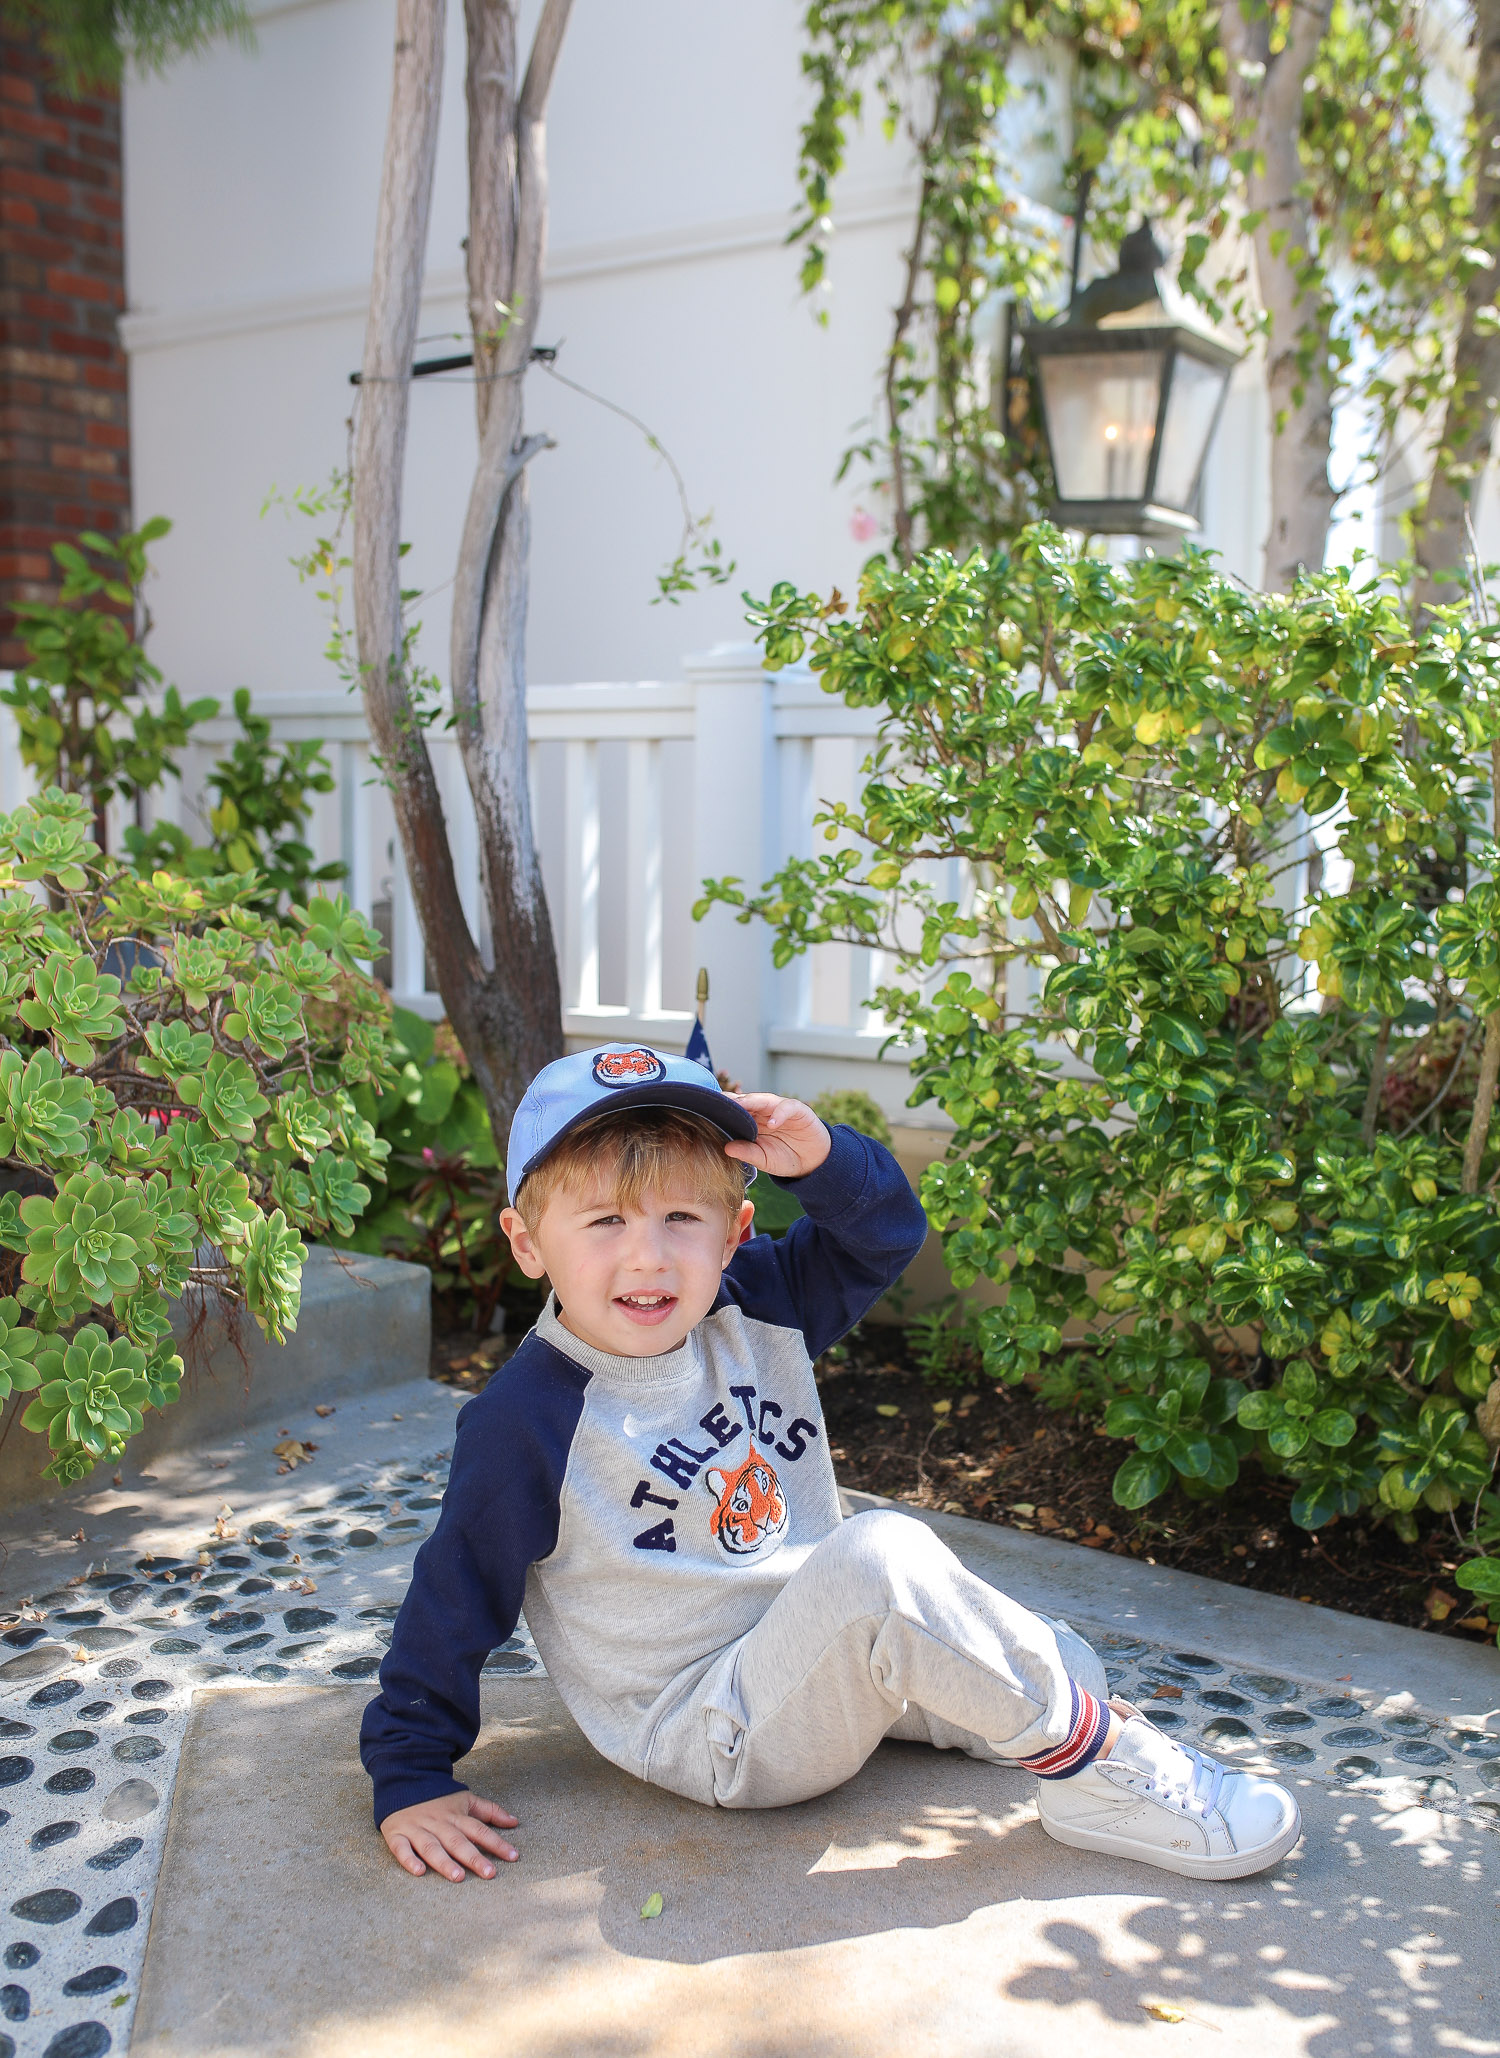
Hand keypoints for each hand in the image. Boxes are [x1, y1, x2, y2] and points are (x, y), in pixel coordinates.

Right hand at [379, 1790, 518, 1880]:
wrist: (403, 1780)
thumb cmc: (438, 1797)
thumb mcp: (465, 1799)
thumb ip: (490, 1811)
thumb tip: (514, 1822)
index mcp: (456, 1816)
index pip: (480, 1830)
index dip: (497, 1843)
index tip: (514, 1857)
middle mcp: (438, 1823)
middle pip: (458, 1841)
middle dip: (474, 1857)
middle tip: (489, 1873)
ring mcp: (417, 1829)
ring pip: (432, 1847)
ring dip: (444, 1862)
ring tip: (458, 1876)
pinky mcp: (397, 1835)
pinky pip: (402, 1848)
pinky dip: (409, 1859)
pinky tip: (419, 1871)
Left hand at [723, 1093, 830, 1180]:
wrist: (812, 1162)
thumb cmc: (784, 1157)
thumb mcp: (764, 1159)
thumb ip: (748, 1153)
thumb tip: (726, 1148)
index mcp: (752, 1121)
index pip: (735, 1111)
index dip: (722, 1110)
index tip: (704, 1110)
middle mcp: (764, 1112)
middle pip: (746, 1102)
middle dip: (732, 1102)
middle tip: (715, 1101)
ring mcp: (780, 1109)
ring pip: (764, 1100)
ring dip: (752, 1102)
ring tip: (740, 1106)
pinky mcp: (798, 1110)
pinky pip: (787, 1108)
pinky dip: (780, 1114)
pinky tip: (773, 1123)